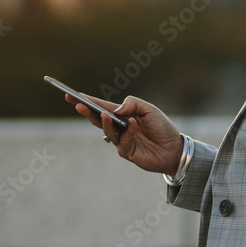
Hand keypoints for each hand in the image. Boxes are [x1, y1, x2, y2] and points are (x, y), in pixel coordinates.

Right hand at [66, 92, 183, 174]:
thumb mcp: (149, 109)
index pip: (101, 106)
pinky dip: (128, 130)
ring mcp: (121, 139)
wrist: (174, 148)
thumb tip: (114, 110)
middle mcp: (119, 126)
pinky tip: (133, 123)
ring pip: (107, 129)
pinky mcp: (126, 151)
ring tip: (102, 113)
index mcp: (123, 114)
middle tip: (77, 103)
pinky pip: (123, 140)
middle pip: (98, 118)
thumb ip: (132, 103)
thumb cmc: (161, 127)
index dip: (87, 101)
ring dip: (103, 121)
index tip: (71, 95)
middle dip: (87, 110)